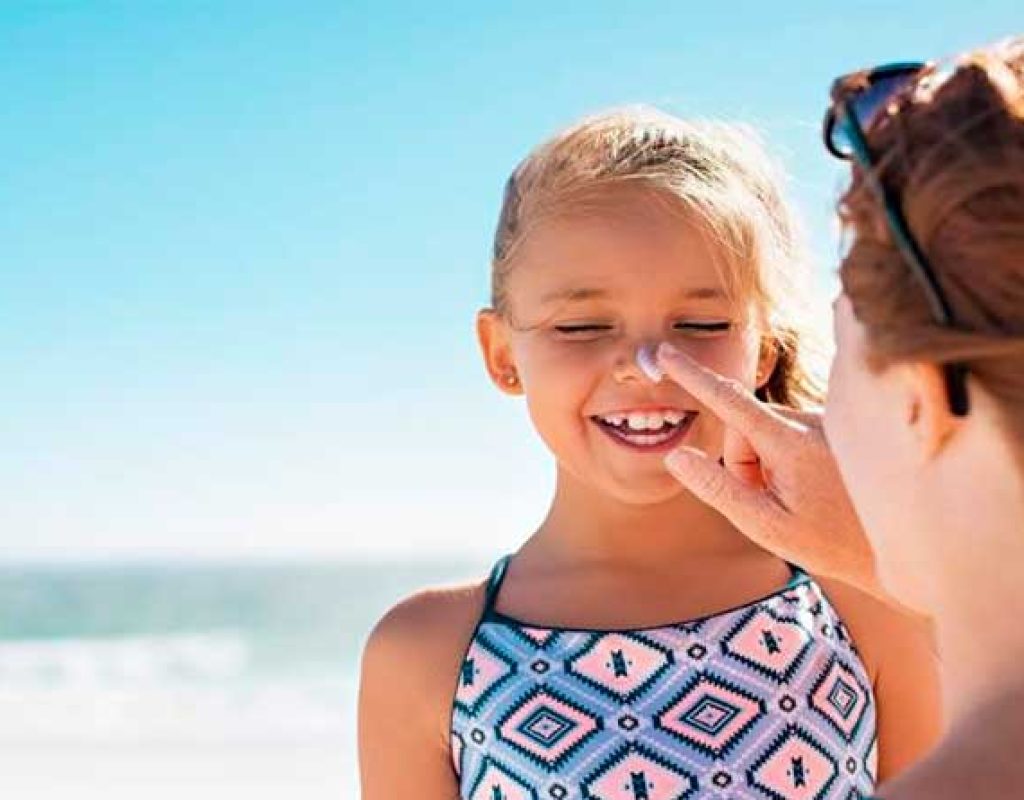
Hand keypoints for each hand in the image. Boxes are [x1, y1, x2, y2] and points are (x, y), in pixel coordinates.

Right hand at [656, 342, 885, 598]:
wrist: (904, 546)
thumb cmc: (831, 543)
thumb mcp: (765, 525)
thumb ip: (718, 488)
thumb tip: (677, 456)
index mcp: (790, 442)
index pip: (728, 400)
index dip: (692, 376)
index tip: (666, 354)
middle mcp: (812, 421)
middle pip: (745, 427)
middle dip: (743, 460)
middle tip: (770, 502)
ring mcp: (828, 422)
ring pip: (767, 431)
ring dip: (767, 462)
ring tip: (800, 499)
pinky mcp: (838, 427)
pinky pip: (791, 433)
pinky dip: (789, 458)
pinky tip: (817, 489)